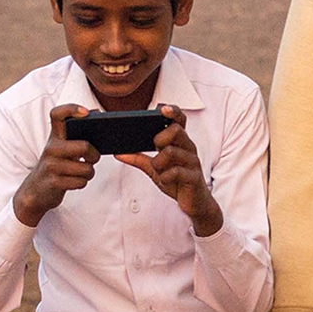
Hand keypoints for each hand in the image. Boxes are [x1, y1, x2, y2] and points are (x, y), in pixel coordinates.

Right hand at [12, 105, 99, 226]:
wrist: (36, 190)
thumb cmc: (57, 165)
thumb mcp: (63, 147)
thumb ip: (77, 132)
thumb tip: (96, 112)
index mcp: (55, 136)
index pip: (58, 114)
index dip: (72, 109)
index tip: (86, 112)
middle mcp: (51, 148)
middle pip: (84, 147)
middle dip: (94, 156)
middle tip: (92, 159)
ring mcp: (51, 165)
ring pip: (86, 168)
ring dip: (89, 173)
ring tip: (82, 172)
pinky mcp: (53, 182)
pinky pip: (80, 182)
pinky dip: (82, 183)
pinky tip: (74, 181)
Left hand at [116, 105, 222, 236]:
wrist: (194, 202)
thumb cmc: (176, 181)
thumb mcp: (155, 169)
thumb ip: (138, 159)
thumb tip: (117, 152)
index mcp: (180, 142)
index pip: (180, 121)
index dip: (173, 112)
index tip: (162, 109)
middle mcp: (188, 148)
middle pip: (176, 131)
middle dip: (160, 138)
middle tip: (156, 148)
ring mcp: (193, 162)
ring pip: (172, 152)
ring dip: (158, 162)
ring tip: (158, 171)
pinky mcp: (194, 177)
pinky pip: (176, 172)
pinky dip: (165, 177)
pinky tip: (165, 181)